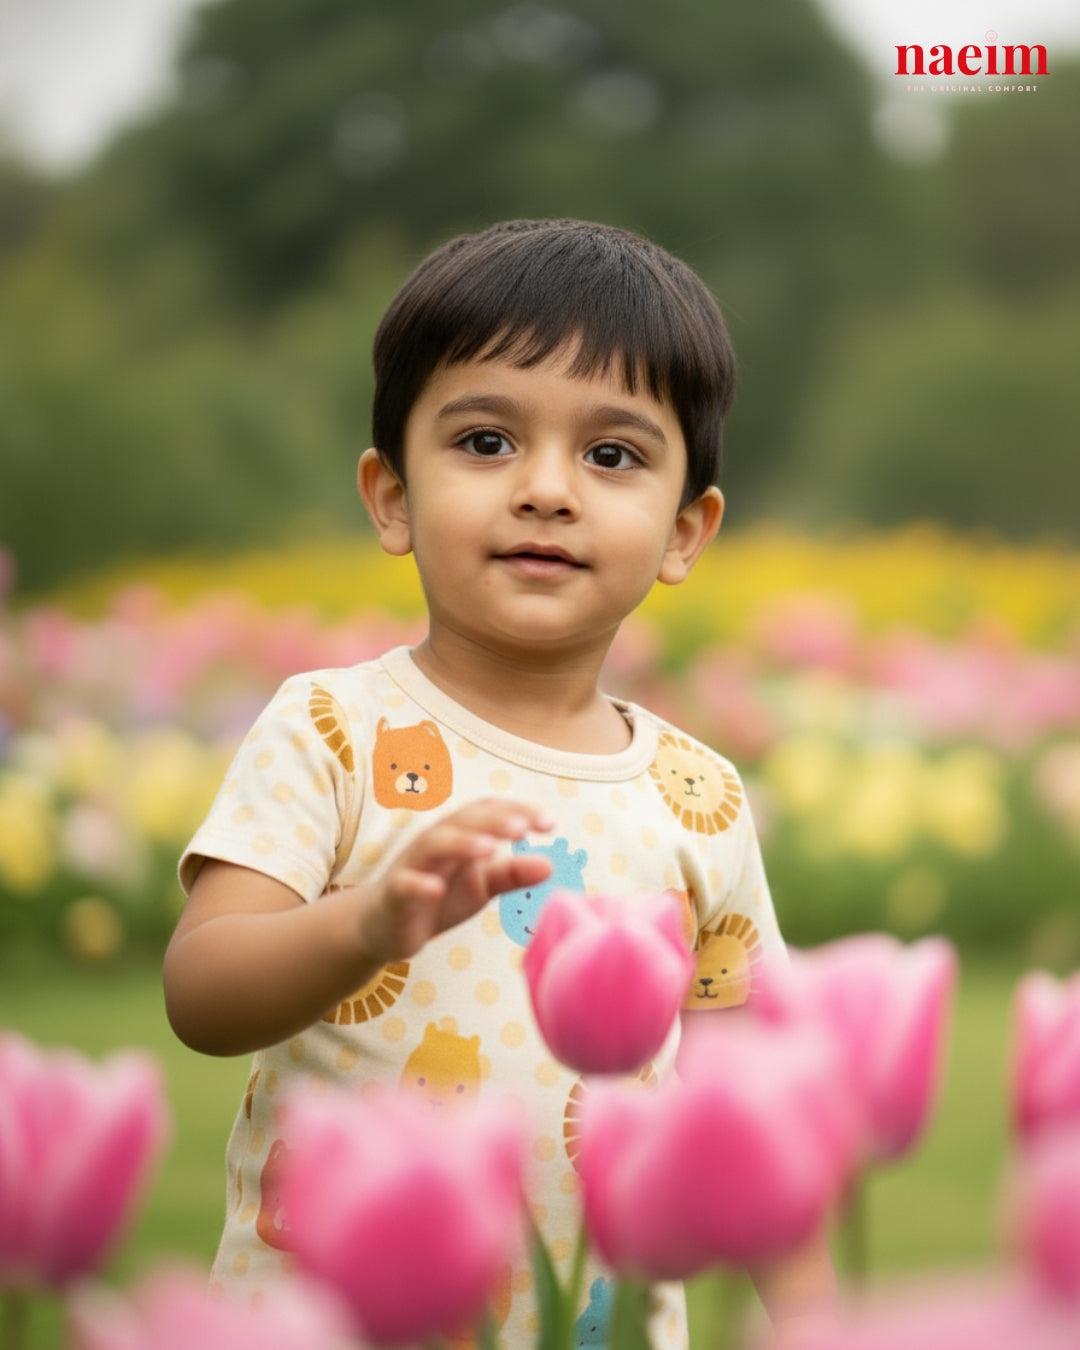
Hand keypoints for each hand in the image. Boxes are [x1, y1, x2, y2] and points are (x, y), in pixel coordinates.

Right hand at [354, 799, 553, 962]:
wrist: (385, 926)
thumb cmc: (438, 896)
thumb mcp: (481, 886)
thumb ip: (512, 875)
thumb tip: (550, 865)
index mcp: (460, 835)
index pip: (488, 812)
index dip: (517, 812)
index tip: (550, 823)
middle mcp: (436, 842)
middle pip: (464, 820)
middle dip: (494, 821)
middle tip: (523, 827)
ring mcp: (412, 866)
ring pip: (434, 843)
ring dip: (461, 843)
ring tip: (489, 848)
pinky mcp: (393, 894)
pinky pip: (403, 884)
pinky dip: (418, 884)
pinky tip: (436, 890)